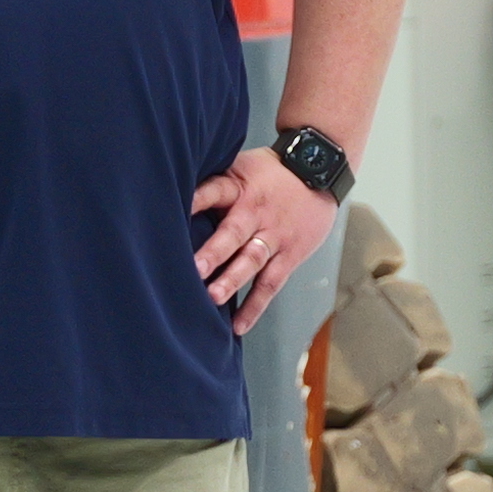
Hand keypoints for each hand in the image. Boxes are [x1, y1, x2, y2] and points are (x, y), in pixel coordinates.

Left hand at [188, 147, 339, 337]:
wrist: (321, 168)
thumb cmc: (272, 171)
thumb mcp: (241, 166)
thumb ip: (215, 183)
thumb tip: (171, 194)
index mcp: (239, 186)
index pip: (215, 191)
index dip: (196, 201)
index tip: (175, 213)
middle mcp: (256, 212)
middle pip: (234, 232)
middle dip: (214, 252)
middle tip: (195, 269)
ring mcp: (274, 235)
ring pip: (252, 259)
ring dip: (233, 280)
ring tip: (213, 297)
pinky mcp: (289, 254)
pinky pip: (271, 283)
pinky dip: (255, 306)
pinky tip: (238, 325)